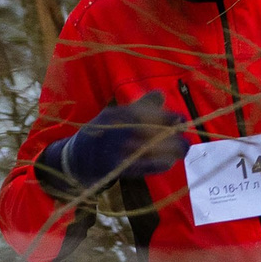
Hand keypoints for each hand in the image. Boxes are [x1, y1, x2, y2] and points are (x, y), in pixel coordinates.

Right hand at [55, 91, 191, 189]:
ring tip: (181, 149)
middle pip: (151, 132)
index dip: (169, 117)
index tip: (182, 120)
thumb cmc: (101, 134)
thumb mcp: (116, 115)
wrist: (76, 159)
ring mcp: (116, 150)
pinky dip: (158, 164)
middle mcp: (117, 131)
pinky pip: (143, 167)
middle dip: (172, 136)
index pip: (148, 113)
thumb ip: (140, 106)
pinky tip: (169, 162)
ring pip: (150, 150)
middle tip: (185, 138)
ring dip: (169, 150)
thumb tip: (161, 94)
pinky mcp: (117, 168)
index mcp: (118, 115)